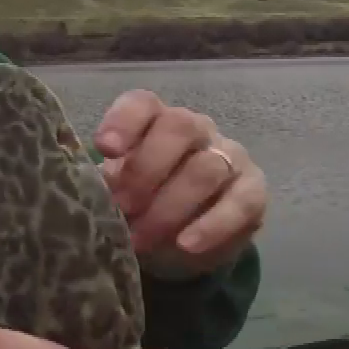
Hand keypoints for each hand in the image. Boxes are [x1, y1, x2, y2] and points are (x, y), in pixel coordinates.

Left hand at [94, 89, 267, 281]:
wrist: (185, 244)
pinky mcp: (253, 192)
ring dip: (170, 206)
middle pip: (179, 127)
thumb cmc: (144, 206)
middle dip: (146, 168)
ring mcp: (229, 157)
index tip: (105, 149)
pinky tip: (187, 244)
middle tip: (122, 207)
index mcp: (156, 122)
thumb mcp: (121, 195)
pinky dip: (211, 225)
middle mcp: (196, 130)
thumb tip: (95, 187)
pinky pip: (240, 203)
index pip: (143, 104)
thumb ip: (110, 185)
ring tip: (143, 238)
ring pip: (206, 168)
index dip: (124, 122)